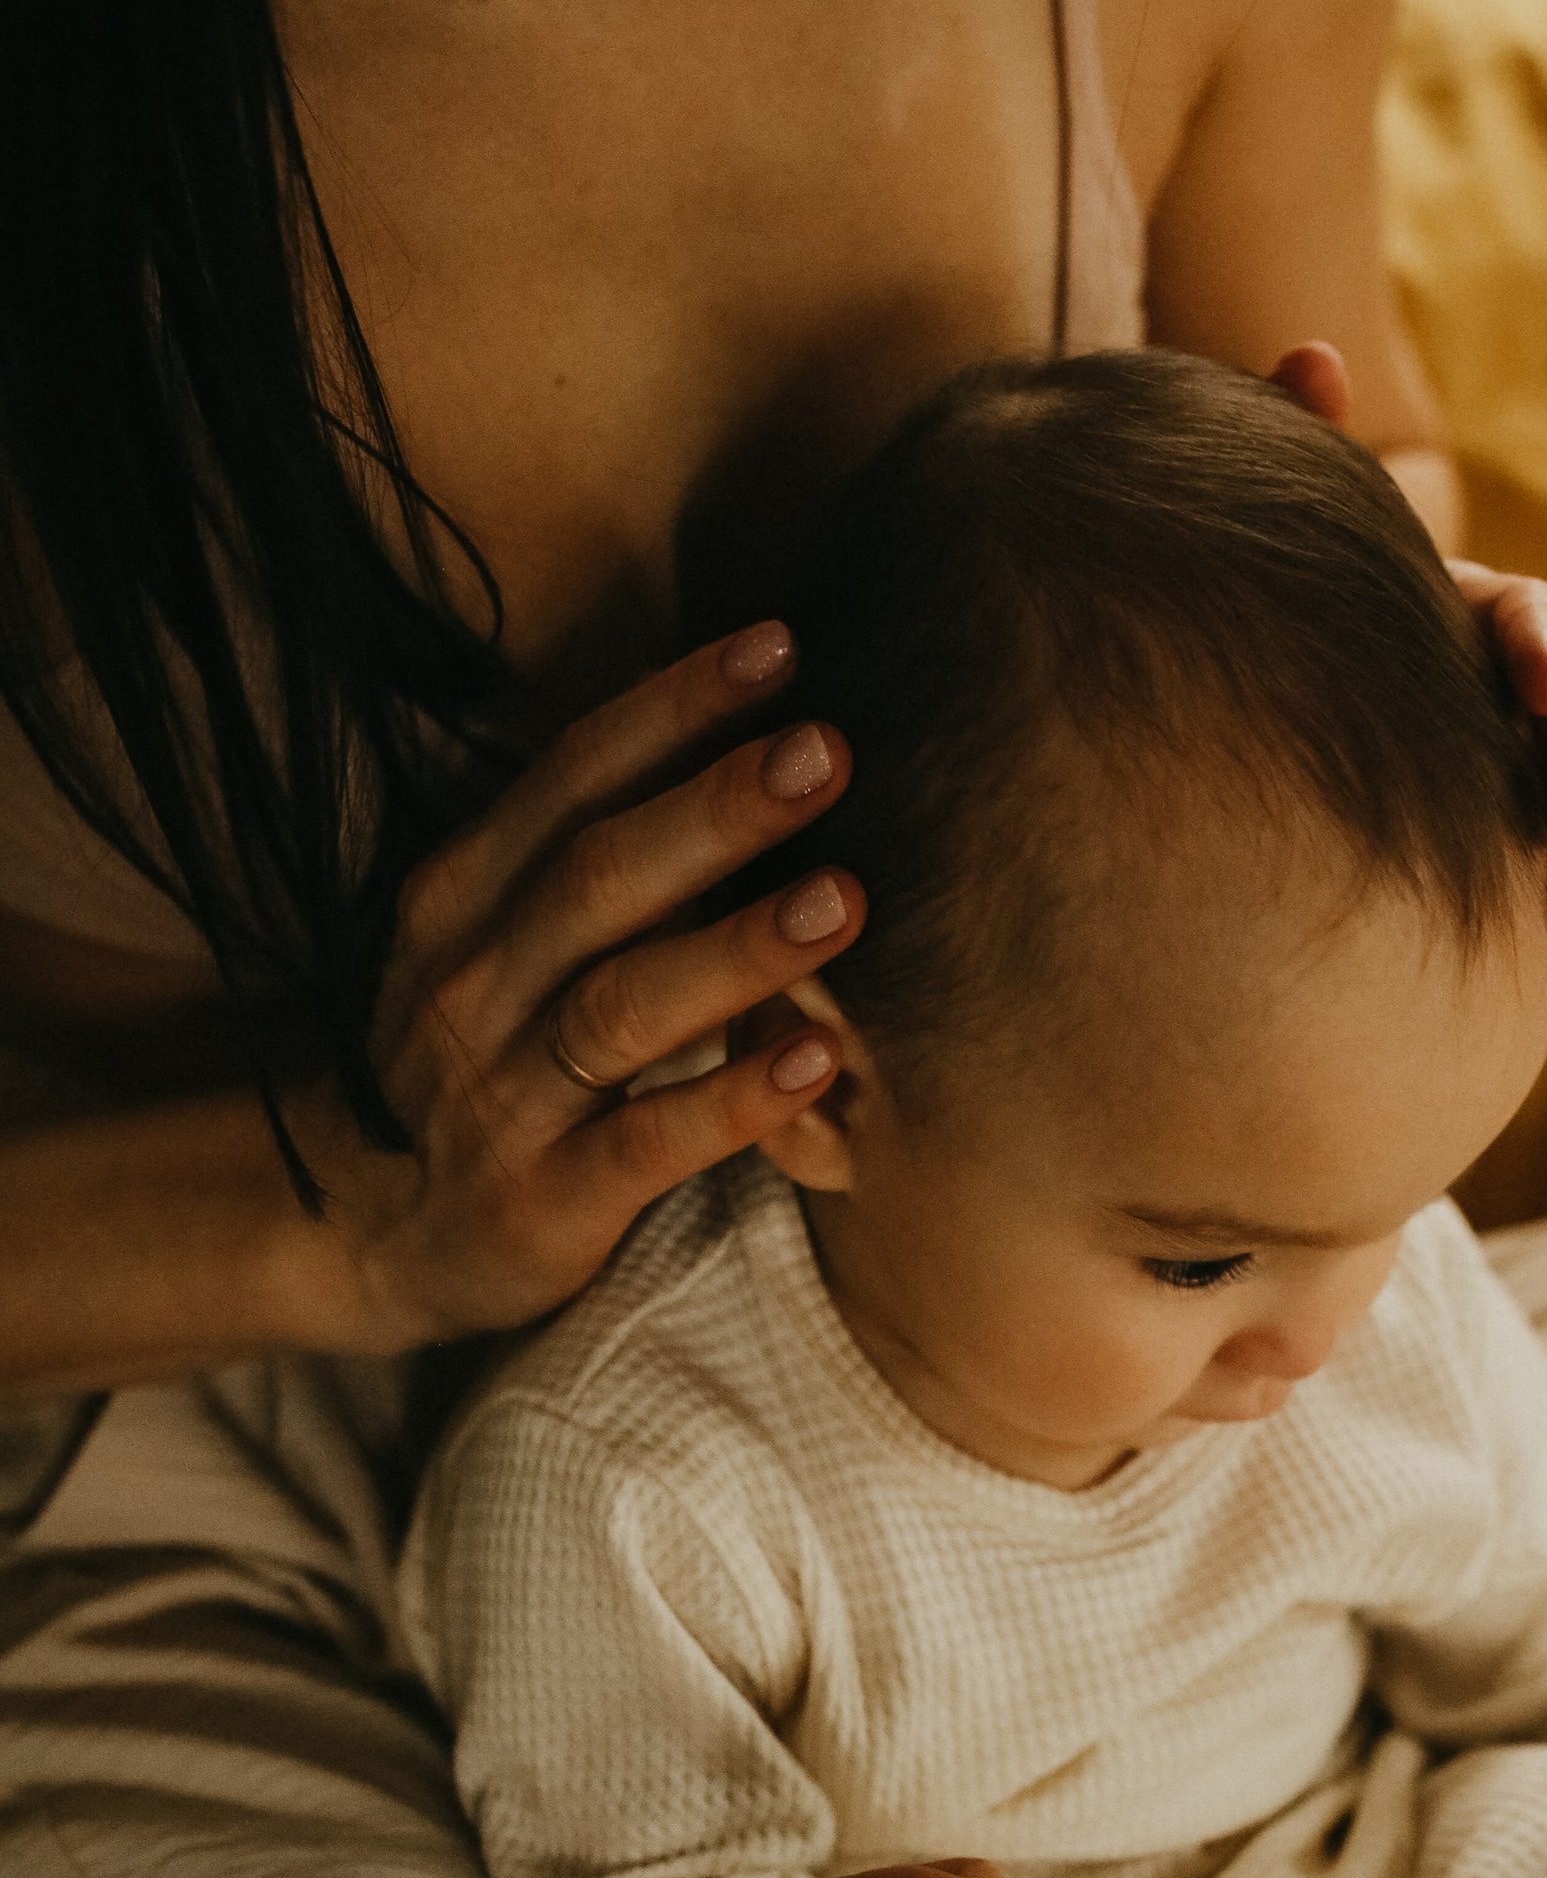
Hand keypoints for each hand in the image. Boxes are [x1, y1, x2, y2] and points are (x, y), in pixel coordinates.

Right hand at [281, 624, 866, 1349]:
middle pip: (597, 878)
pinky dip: (731, 1100)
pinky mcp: (542, 1199)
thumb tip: (745, 736)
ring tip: (845, 899)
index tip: (778, 648)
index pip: (571, 780)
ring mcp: (503, 1094)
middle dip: (714, 810)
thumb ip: (595, 853)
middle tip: (825, 751)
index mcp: (467, 895)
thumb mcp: (504, 938)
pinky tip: (814, 1059)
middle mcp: (474, 981)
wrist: (370, 1229)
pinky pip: (645, 1141)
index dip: (672, 711)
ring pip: (622, 1006)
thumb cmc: (487, 1056)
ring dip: (737, 949)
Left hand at [1267, 341, 1546, 988]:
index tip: (1535, 676)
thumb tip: (1309, 357)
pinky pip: (1537, 903)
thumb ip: (1299, 445)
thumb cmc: (1289, 607)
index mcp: (1470, 621)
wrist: (1252, 690)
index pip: (1526, 619)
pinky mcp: (1490, 869)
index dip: (1538, 644)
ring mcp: (1505, 791)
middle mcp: (1504, 707)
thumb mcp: (1294, 530)